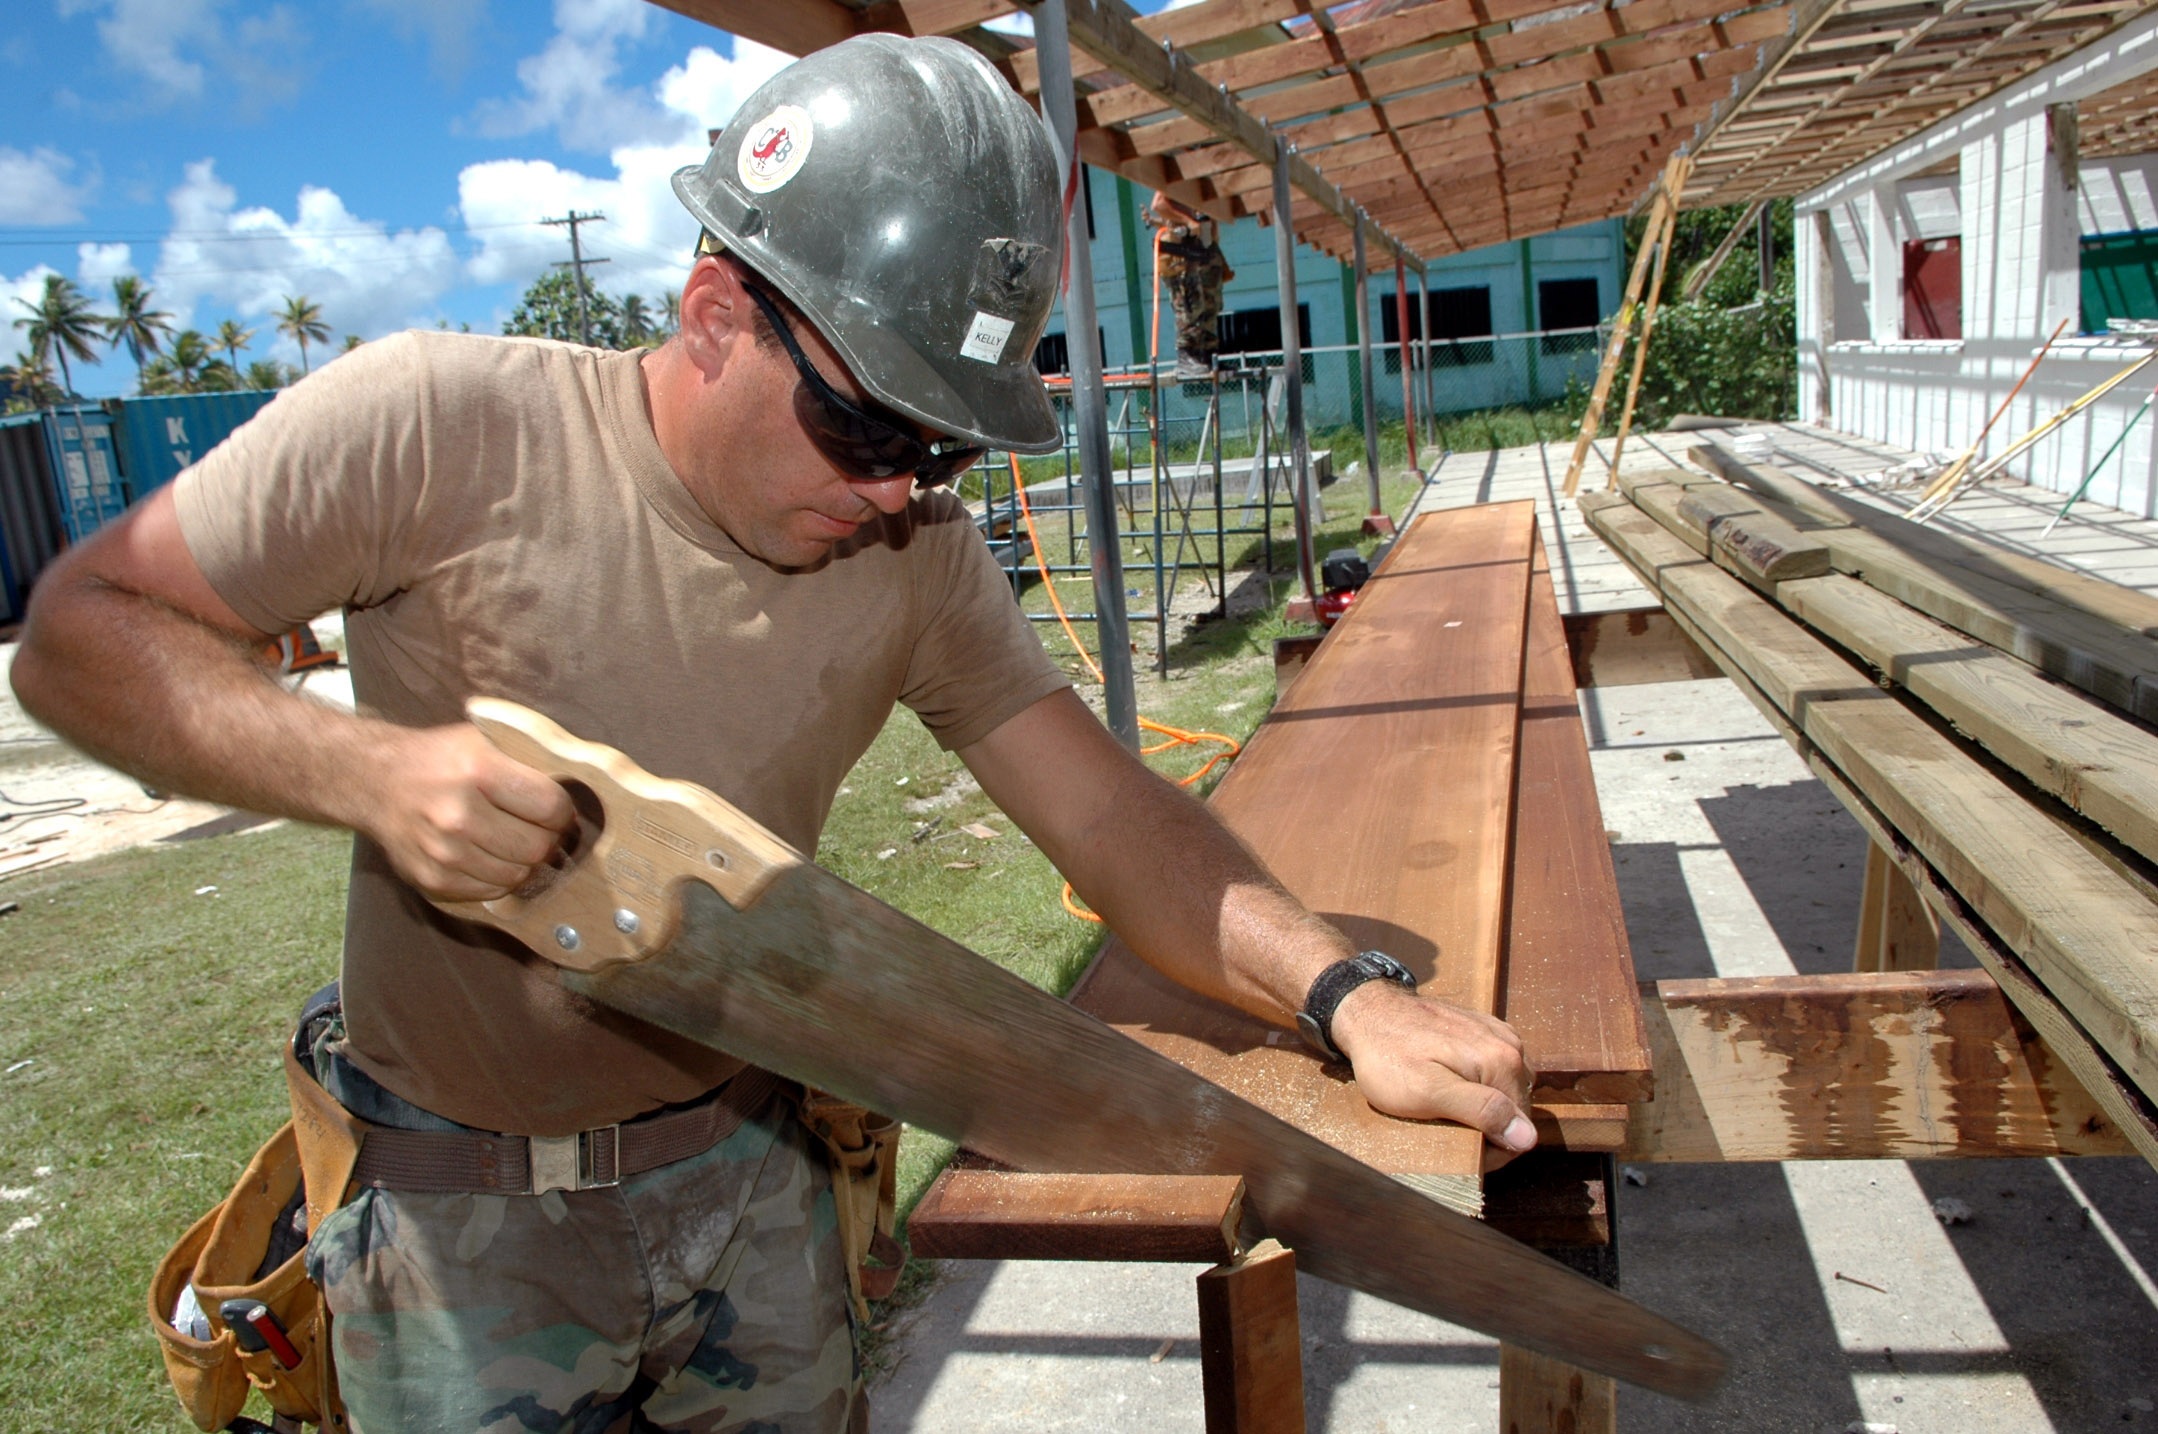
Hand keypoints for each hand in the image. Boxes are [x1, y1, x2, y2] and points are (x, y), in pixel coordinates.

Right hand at [362, 722, 574, 902]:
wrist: (374, 780)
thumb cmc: (441, 758)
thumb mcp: (484, 739)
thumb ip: (531, 757)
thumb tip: (586, 780)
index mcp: (477, 770)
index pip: (551, 806)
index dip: (561, 810)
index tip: (553, 806)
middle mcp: (457, 814)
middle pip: (538, 847)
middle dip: (546, 838)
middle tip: (537, 827)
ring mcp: (443, 852)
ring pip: (518, 874)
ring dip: (525, 860)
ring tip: (511, 839)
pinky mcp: (433, 879)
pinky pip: (492, 891)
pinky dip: (499, 877)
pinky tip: (488, 854)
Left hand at [1329, 982, 1536, 1159]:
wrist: (1367, 1012)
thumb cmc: (1389, 1057)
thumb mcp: (1429, 1093)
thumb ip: (1481, 1111)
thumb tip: (1529, 1137)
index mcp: (1503, 1063)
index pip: (1521, 1129)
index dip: (1493, 1149)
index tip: (1459, 1148)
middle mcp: (1510, 1046)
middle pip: (1516, 1109)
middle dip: (1488, 1128)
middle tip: (1447, 1129)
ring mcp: (1497, 1034)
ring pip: (1506, 1091)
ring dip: (1483, 1107)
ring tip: (1446, 1109)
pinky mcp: (1483, 1030)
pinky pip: (1494, 1070)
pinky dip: (1477, 1085)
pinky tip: (1450, 1086)